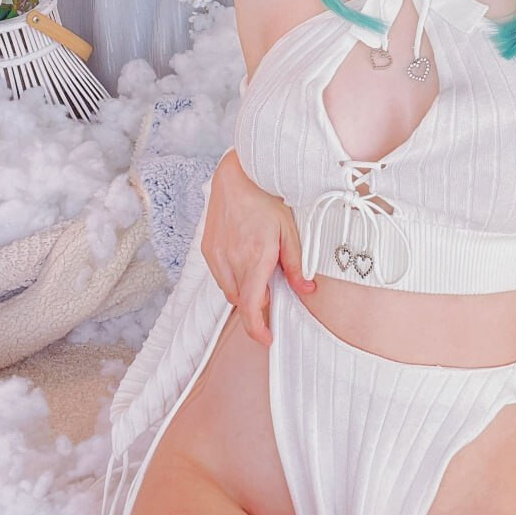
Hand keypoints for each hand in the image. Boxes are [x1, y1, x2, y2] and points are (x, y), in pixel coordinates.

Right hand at [197, 148, 315, 345]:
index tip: (267, 338)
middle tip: (273, 288)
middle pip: (243, 301)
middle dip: (258, 304)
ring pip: (230, 290)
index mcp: (256, 257)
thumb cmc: (267, 199)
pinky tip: (244, 260)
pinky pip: (220, 276)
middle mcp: (232, 259)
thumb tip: (307, 289)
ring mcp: (216, 255)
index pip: (252, 307)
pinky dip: (233, 278)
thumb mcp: (290, 231)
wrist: (237, 176)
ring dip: (245, 291)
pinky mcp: (208, 249)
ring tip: (259, 269)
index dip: (258, 329)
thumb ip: (297, 264)